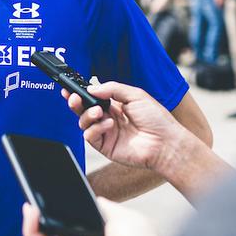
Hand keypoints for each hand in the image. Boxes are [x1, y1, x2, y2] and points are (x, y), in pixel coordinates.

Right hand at [22, 199, 165, 235]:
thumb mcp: (118, 216)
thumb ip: (100, 207)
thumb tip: (88, 198)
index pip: (71, 235)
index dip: (59, 219)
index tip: (50, 202)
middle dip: (42, 221)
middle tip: (35, 203)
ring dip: (33, 225)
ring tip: (30, 205)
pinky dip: (31, 231)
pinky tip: (31, 213)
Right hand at [65, 82, 184, 171]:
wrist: (165, 143)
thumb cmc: (156, 119)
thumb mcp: (136, 95)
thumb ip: (112, 89)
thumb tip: (92, 88)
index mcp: (116, 105)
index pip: (93, 98)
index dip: (81, 94)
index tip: (70, 89)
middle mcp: (109, 118)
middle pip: (84, 110)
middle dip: (76, 103)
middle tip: (73, 98)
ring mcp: (107, 133)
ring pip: (84, 123)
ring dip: (87, 115)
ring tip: (99, 112)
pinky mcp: (106, 146)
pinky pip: (90, 136)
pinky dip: (96, 129)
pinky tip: (109, 125)